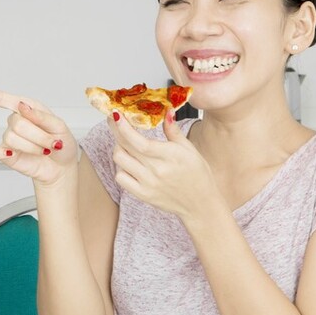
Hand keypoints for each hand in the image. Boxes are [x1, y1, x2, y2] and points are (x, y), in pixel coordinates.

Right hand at [0, 81, 77, 186]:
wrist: (62, 168)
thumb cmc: (62, 144)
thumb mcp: (60, 126)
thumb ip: (41, 116)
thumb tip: (21, 107)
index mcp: (27, 107)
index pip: (0, 98)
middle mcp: (15, 121)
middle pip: (17, 123)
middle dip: (39, 136)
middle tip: (51, 144)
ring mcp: (9, 138)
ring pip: (12, 138)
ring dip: (33, 147)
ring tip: (43, 151)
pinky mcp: (5, 155)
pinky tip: (10, 154)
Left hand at [107, 112, 221, 223]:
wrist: (200, 203)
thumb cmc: (197, 174)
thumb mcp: (189, 148)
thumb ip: (173, 130)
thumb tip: (167, 111)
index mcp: (168, 156)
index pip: (138, 141)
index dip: (123, 128)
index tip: (117, 114)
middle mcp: (156, 170)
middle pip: (125, 147)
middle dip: (116, 131)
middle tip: (115, 121)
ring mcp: (147, 184)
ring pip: (119, 161)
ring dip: (118, 148)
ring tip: (124, 142)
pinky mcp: (142, 195)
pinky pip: (121, 178)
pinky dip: (120, 167)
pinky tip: (128, 162)